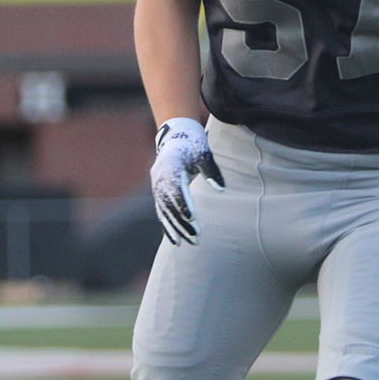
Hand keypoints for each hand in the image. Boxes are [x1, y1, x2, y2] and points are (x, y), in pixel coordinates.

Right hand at [150, 118, 224, 244]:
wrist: (175, 136)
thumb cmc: (193, 144)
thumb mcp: (204, 153)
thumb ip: (211, 171)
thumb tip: (222, 189)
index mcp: (171, 166)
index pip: (176, 189)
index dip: (183, 204)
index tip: (192, 218)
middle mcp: (160, 178)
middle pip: (169, 205)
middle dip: (182, 223)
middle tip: (196, 238)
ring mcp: (157, 185)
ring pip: (164, 211)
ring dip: (176, 228)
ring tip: (188, 243)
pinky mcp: (158, 191)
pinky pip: (161, 211)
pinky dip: (167, 225)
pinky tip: (175, 240)